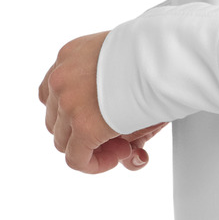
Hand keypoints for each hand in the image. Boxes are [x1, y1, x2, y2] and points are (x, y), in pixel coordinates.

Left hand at [38, 32, 167, 173]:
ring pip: (63, 141)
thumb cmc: (156, 56)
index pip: (53, 92)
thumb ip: (118, 104)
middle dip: (81, 133)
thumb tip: (130, 148)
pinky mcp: (84, 126)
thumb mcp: (128, 71)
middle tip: (117, 135)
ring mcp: (68, 103)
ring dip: (90, 148)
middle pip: (56, 119)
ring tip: (123, 143)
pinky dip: (95, 164)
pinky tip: (121, 154)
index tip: (99, 118)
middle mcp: (61, 77)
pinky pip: (77, 159)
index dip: (73, 113)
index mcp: (70, 56)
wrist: (165, 55)